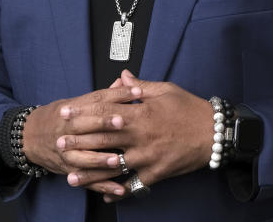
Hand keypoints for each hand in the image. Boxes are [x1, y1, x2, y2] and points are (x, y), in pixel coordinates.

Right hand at [20, 84, 142, 197]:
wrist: (28, 137)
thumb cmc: (58, 117)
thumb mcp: (76, 102)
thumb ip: (102, 96)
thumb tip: (125, 81)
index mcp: (72, 109)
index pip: (95, 100)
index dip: (116, 95)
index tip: (136, 92)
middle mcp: (67, 130)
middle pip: (86, 125)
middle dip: (104, 123)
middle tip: (123, 122)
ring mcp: (66, 152)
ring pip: (83, 157)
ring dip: (100, 159)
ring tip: (118, 160)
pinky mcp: (69, 170)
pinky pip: (87, 180)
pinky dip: (103, 186)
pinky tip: (119, 189)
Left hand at [60, 69, 212, 201]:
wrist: (214, 134)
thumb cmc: (189, 109)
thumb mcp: (165, 90)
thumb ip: (140, 86)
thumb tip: (122, 77)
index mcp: (140, 113)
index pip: (104, 112)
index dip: (82, 113)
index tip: (65, 114)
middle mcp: (140, 137)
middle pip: (103, 140)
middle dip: (78, 142)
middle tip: (58, 143)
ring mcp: (147, 158)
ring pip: (113, 167)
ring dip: (91, 173)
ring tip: (71, 177)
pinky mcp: (156, 174)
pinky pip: (133, 185)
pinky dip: (118, 191)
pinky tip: (105, 195)